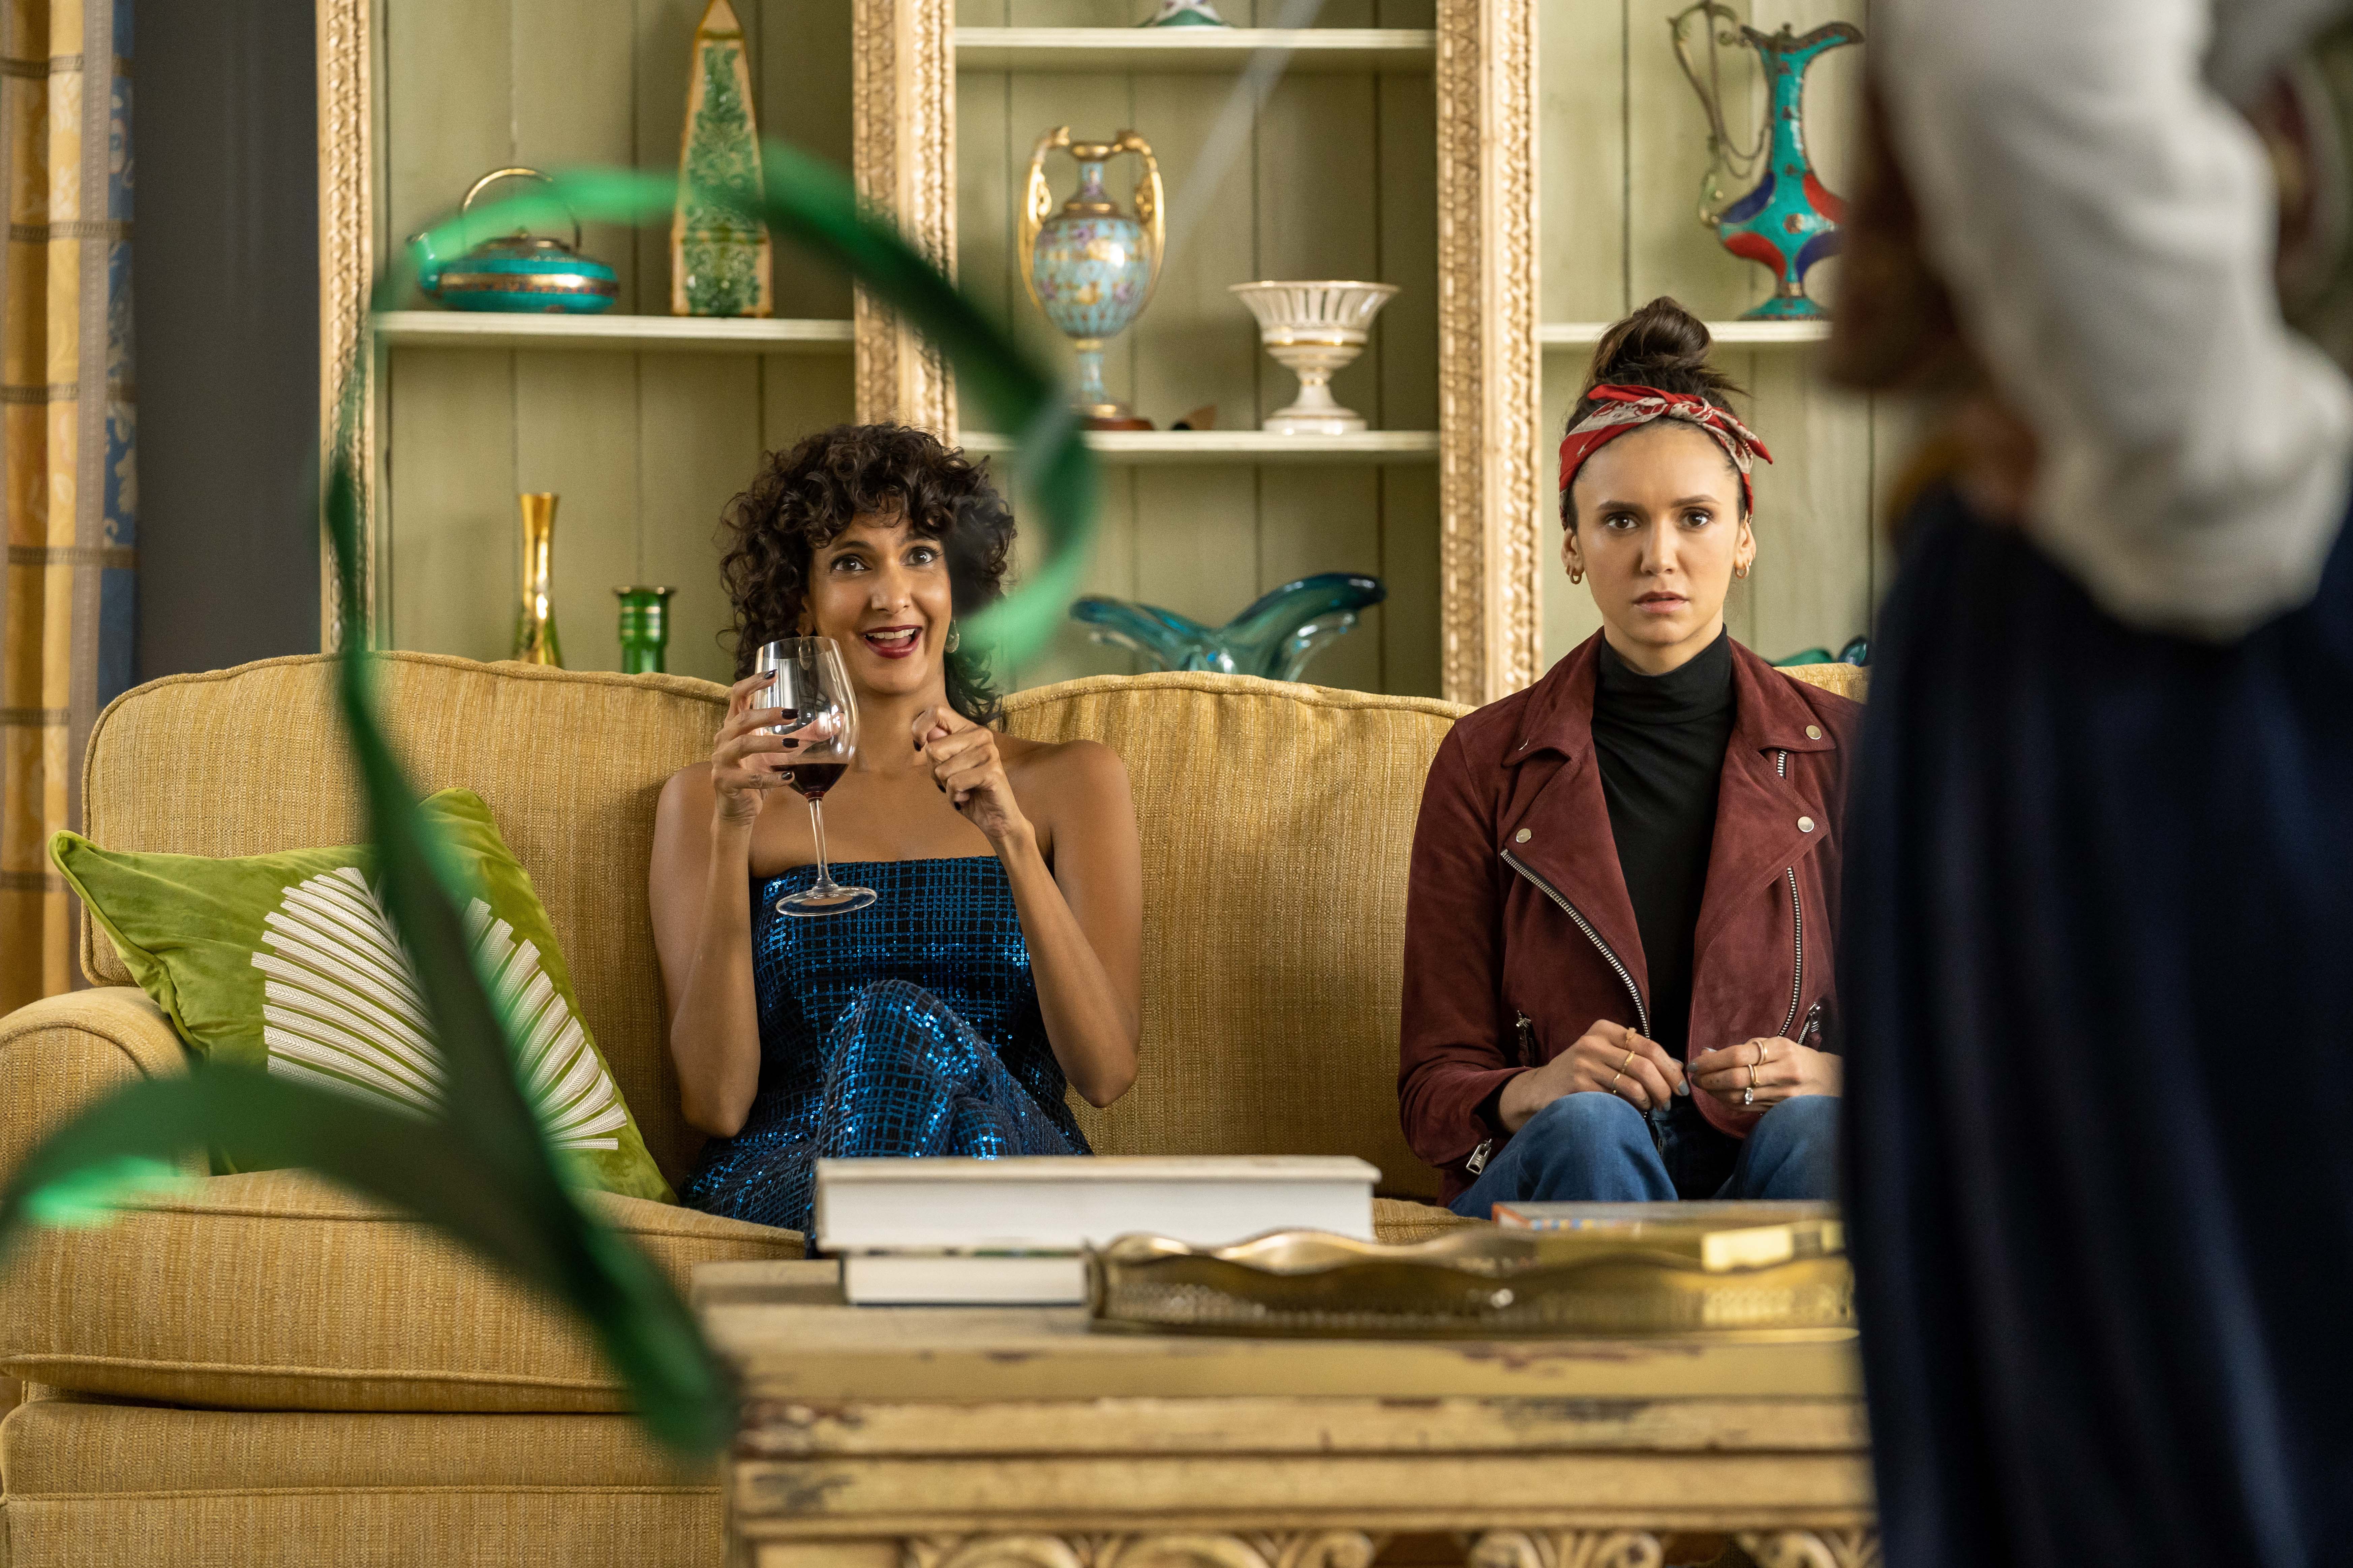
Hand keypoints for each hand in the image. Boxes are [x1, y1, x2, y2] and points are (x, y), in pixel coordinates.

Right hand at [709, 674, 836, 822]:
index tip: (773, 674)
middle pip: (742, 718)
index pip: (737, 695)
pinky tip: (788, 777)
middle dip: (767, 715)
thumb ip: (807, 735)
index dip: (752, 682)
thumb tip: (838, 721)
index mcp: (735, 725)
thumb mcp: (784, 751)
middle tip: (792, 714)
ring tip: (793, 746)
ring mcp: (722, 760)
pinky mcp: (725, 781)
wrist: (739, 807)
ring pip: (743, 745)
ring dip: (770, 743)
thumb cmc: (758, 771)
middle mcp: (724, 738)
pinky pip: (749, 778)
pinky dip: (770, 777)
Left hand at [916, 706, 1031, 847]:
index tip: (919, 746)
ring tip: (962, 789)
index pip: (935, 711)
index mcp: (968, 728)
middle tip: (951, 780)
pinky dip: (955, 797)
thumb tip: (927, 734)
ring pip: (942, 770)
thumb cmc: (966, 790)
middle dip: (934, 772)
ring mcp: (988, 752)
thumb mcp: (946, 766)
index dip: (919, 729)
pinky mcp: (992, 771)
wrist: (995, 818)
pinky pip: (955, 783)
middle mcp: (981, 735)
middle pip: (933, 748)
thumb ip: (937, 748)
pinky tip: (967, 797)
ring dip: (946, 787)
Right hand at [1498, 1019, 1686, 1130]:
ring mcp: (1584, 1063)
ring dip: (1651, 1101)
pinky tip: (1635, 1112)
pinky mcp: (1578, 1084)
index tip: (1682, 1087)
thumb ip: (1640, 1057)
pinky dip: (1633, 1108)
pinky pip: (1617, 1099)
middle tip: (1671, 1103)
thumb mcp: (1607, 1055)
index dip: (1671, 1068)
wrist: (1541, 1087)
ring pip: (1634, 1084)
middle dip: (1665, 1087)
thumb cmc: (1581, 1071)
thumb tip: (1680, 1066)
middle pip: (1644, 1064)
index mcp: (1605, 1029)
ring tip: (1654, 1109)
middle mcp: (1594, 1042)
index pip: (1649, 1046)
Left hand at [1689, 1036, 1841, 1111]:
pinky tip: (1718, 1095)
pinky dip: (1726, 1101)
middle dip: (1709, 1078)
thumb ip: (1742, 1049)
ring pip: (1738, 1096)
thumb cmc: (1796, 1057)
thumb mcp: (1774, 1044)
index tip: (1695, 1063)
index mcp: (1781, 1050)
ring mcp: (1783, 1095)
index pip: (1738, 1056)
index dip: (1711, 1061)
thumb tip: (1707, 1054)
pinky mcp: (1779, 1110)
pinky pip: (1746, 1107)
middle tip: (1694, 1076)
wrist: (1828, 1079)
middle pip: (1736, 1078)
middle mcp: (1784, 1073)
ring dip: (1714, 1092)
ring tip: (1703, 1085)